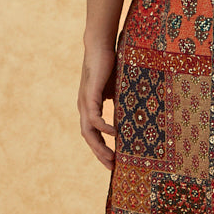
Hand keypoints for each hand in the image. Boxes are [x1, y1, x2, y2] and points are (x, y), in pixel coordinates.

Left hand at [79, 43, 116, 167]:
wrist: (99, 46)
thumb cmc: (109, 65)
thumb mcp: (116, 89)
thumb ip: (118, 102)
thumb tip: (130, 114)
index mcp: (89, 107)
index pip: (92, 133)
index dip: (100, 147)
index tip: (112, 160)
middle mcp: (84, 107)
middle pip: (88, 137)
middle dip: (99, 153)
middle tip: (112, 167)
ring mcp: (84, 102)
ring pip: (88, 131)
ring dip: (99, 146)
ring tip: (112, 157)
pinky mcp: (89, 95)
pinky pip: (93, 118)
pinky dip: (102, 128)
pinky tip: (114, 134)